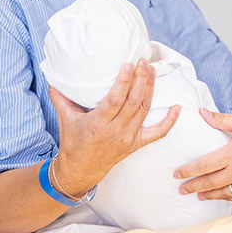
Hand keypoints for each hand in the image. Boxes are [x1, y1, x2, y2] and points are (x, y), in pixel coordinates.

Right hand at [50, 61, 180, 192]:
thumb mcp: (65, 118)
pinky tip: (177, 107)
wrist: (81, 170)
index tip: (129, 64)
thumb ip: (61, 97)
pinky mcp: (136, 144)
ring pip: (144, 111)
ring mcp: (128, 138)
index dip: (124, 81)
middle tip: (144, 62)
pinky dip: (169, 121)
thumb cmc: (73, 142)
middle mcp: (115, 131)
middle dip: (141, 80)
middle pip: (133, 102)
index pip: (115, 100)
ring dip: (150, 89)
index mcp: (98, 123)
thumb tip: (54, 77)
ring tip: (152, 71)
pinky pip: (157, 133)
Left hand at [174, 109, 231, 200]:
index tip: (177, 174)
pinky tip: (223, 195)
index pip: (204, 165)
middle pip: (210, 183)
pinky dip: (230, 197)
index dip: (188, 171)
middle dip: (193, 186)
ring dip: (209, 195)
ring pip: (225, 193)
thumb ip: (222, 120)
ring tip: (198, 195)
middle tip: (181, 189)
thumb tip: (202, 113)